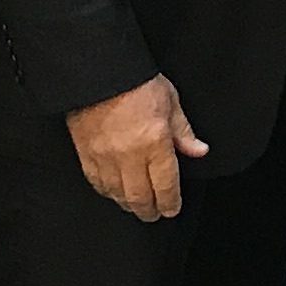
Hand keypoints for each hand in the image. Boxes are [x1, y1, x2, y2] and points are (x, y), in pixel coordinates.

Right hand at [67, 74, 208, 221]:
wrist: (98, 71)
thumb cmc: (136, 81)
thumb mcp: (170, 101)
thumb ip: (183, 131)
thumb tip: (199, 151)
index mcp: (155, 142)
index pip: (166, 185)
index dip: (170, 202)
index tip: (172, 209)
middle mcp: (130, 155)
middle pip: (140, 197)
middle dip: (150, 210)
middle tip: (155, 214)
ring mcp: (105, 157)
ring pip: (118, 194)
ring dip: (129, 204)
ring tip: (137, 206)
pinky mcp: (86, 154)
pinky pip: (97, 183)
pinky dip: (108, 192)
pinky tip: (114, 193)